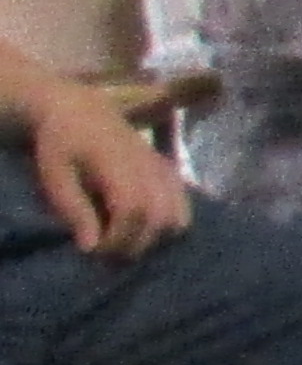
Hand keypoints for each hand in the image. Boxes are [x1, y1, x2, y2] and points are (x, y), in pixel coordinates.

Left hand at [32, 88, 190, 257]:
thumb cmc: (62, 143)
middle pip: (160, 218)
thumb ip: (74, 210)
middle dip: (136, 245)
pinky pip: (183, 206)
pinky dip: (169, 224)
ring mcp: (164, 169)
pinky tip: (145, 228)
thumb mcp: (55, 175)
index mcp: (120, 166)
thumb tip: (92, 248)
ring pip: (179, 216)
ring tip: (128, 242)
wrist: (79, 110)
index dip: (118, 239)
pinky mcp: (169, 172)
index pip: (134, 211)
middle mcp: (150, 168)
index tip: (94, 252)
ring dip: (155, 238)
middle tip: (109, 255)